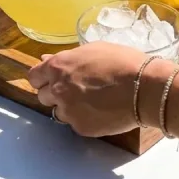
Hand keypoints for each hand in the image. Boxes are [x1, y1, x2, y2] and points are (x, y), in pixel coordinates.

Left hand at [27, 42, 163, 136]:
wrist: (144, 87)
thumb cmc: (123, 62)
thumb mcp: (93, 50)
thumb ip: (67, 58)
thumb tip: (47, 60)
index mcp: (58, 67)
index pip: (34, 76)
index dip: (42, 78)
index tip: (52, 80)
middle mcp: (58, 90)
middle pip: (43, 96)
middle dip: (56, 94)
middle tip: (76, 90)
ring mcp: (68, 111)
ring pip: (60, 112)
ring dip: (70, 108)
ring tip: (92, 102)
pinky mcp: (81, 128)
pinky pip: (77, 124)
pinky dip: (86, 119)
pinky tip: (102, 112)